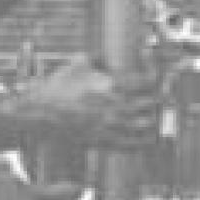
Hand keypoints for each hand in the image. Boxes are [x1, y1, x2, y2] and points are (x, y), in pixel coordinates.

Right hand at [24, 59, 163, 149]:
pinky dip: (147, 139)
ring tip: (155, 110)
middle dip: (159, 94)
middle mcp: (116, 108)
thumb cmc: (57, 88)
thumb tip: (109, 54)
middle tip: (160, 89)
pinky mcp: (106, 142)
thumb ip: (98, 57)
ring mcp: (112, 127)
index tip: (155, 70)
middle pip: (153, 102)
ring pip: (149, 125)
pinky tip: (148, 132)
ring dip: (155, 116)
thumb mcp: (78, 63)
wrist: (40, 115)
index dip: (156, 72)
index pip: (148, 80)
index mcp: (112, 86)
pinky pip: (136, 145)